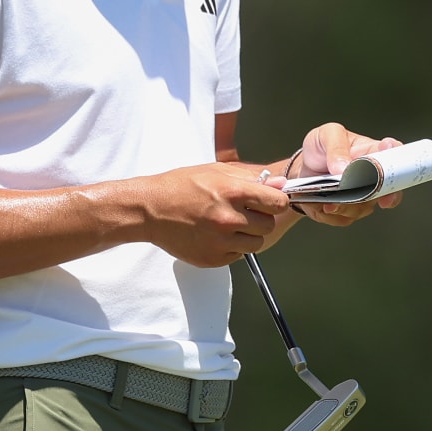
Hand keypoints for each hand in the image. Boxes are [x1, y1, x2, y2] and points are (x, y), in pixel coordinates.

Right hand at [139, 162, 290, 266]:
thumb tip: (280, 185)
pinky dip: (232, 247)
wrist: (150, 209)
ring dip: (248, 235)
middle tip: (244, 212)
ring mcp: (220, 242)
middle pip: (269, 225)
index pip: (278, 203)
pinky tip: (215, 234)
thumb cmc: (181, 186)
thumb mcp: (216, 171)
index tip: (269, 201)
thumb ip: (251, 178)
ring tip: (229, 224)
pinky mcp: (212, 259)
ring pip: (256, 244)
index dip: (276, 201)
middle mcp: (229, 219)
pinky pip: (238, 255)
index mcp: (233, 192)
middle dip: (261, 218)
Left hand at [292, 122, 402, 225]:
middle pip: (386, 190)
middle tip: (354, 193)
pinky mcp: (348, 211)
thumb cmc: (320, 147)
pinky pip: (344, 218)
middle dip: (372, 195)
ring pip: (363, 208)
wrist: (302, 168)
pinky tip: (320, 205)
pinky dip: (330, 214)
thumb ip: (336, 147)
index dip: (399, 160)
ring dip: (344, 206)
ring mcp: (363, 196)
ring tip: (327, 201)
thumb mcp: (326, 135)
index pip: (395, 154)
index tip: (389, 164)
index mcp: (372, 152)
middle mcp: (372, 177)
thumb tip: (344, 168)